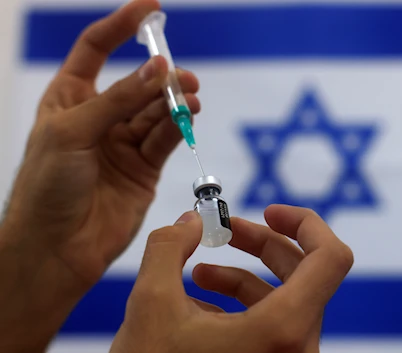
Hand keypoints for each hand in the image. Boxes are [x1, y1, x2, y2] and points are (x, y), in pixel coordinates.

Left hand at [0, 0, 199, 350]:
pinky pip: (165, 137)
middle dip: (158, 75)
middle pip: (135, 82)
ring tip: (190, 96)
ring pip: (156, 110)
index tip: (150, 7)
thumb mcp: (73, 132)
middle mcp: (99, 117)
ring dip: (174, 101)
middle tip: (180, 76)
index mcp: (69, 100)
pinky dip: (178, 125)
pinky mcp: (145, 167)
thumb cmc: (47, 187)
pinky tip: (189, 115)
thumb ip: (119, 101)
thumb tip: (158, 70)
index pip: (94, 50)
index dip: (120, 26)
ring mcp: (123, 142)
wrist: (56, 248)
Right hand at [110, 205, 353, 352]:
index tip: (270, 211)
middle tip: (224, 230)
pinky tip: (199, 306)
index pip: (331, 258)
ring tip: (198, 272)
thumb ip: (170, 246)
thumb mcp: (150, 305)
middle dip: (261, 244)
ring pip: (283, 300)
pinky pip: (273, 325)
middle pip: (302, 273)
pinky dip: (242, 306)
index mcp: (283, 330)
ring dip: (243, 276)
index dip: (307, 223)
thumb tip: (189, 221)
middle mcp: (297, 348)